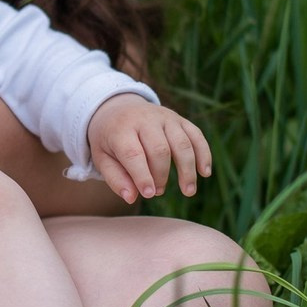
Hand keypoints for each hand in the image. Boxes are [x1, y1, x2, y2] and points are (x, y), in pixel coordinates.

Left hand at [85, 93, 211, 203]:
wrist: (117, 108)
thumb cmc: (109, 140)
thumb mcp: (101, 157)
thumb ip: (115, 178)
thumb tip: (132, 197)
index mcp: (121, 129)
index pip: (133, 153)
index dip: (143, 175)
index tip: (149, 194)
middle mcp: (144, 119)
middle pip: (160, 149)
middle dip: (162, 174)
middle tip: (158, 191)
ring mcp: (164, 117)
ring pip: (181, 143)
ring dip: (187, 169)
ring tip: (188, 191)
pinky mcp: (179, 119)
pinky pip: (196, 135)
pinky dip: (203, 154)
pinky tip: (205, 173)